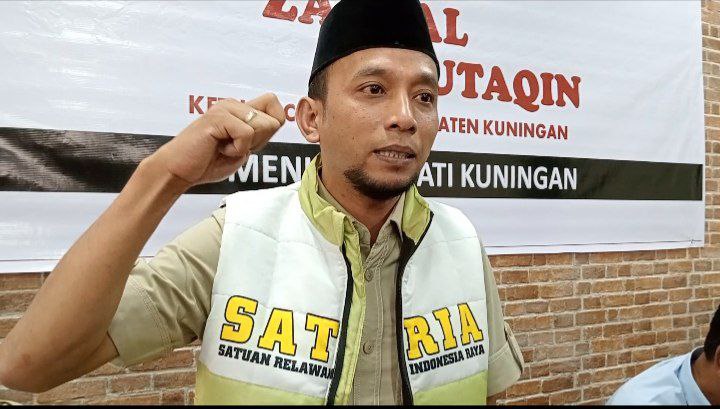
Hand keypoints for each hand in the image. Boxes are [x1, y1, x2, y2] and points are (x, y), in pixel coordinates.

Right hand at [152, 93, 285, 187]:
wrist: (178, 171)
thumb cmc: (207, 163)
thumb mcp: (243, 149)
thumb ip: (259, 135)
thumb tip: (276, 122)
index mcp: (239, 110)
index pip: (275, 106)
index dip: (270, 130)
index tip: (249, 144)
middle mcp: (234, 104)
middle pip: (274, 120)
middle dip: (259, 142)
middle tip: (233, 147)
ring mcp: (225, 108)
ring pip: (263, 126)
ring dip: (246, 146)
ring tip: (223, 147)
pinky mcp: (218, 117)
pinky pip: (247, 134)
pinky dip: (236, 150)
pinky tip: (218, 149)